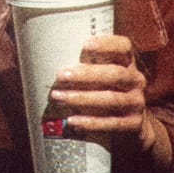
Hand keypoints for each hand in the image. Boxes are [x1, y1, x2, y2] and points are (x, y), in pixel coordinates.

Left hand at [44, 37, 173, 172]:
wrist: (134, 128)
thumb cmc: (107, 94)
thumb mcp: (103, 78)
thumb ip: (82, 67)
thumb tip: (36, 58)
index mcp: (128, 64)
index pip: (124, 47)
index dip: (107, 44)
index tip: (85, 45)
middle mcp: (136, 81)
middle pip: (115, 74)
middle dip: (86, 75)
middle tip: (61, 75)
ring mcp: (136, 103)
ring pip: (111, 99)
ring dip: (83, 98)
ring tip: (59, 97)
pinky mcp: (134, 124)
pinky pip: (113, 124)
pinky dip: (91, 122)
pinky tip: (73, 121)